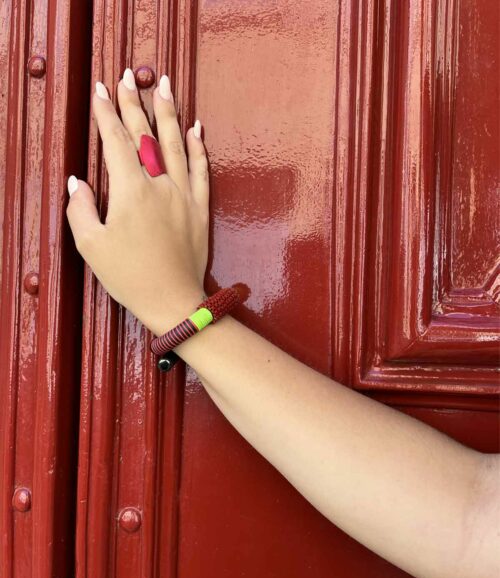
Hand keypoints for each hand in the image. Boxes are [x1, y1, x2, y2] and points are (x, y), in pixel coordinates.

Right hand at [66, 70, 207, 335]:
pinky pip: (201, 170)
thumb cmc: (129, 277)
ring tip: (164, 84)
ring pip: (175, 143)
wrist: (172, 300)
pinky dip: (198, 147)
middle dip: (134, 102)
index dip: (106, 113)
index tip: (101, 89)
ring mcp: (183, 195)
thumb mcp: (91, 246)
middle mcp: (159, 185)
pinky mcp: (200, 208)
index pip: (116, 141)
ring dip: (168, 112)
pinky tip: (196, 128)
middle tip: (128, 75)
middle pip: (145, 134)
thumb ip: (81, 208)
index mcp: (130, 191)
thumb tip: (78, 181)